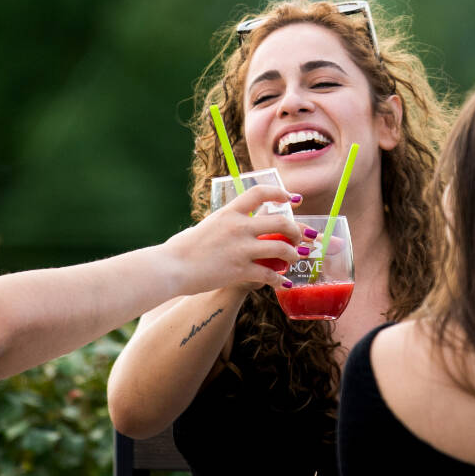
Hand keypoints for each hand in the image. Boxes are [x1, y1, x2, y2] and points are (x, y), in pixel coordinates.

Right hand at [165, 183, 311, 294]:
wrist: (170, 267)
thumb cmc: (180, 249)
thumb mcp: (205, 227)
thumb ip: (223, 224)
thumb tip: (229, 226)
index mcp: (229, 212)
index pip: (260, 193)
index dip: (281, 193)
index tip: (295, 199)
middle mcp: (238, 226)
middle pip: (281, 221)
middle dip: (297, 229)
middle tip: (303, 236)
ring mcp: (241, 248)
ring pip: (281, 247)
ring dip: (294, 254)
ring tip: (297, 258)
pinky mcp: (240, 270)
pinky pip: (269, 274)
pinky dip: (280, 279)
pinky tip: (283, 282)